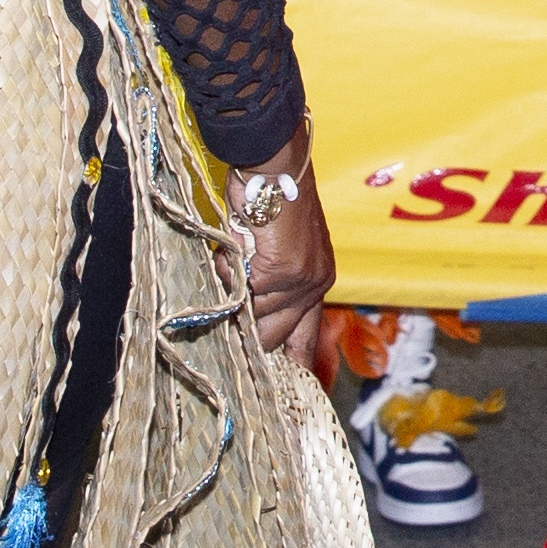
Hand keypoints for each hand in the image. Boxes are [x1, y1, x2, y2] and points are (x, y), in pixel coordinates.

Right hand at [238, 142, 334, 367]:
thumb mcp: (271, 249)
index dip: (293, 361)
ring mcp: (301, 281)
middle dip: (252, 339)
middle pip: (279, 338)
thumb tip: (242, 317)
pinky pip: (243, 291)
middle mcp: (316, 285)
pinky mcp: (282, 271)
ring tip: (229, 272)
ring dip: (235, 301)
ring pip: (256, 318)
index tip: (282, 383)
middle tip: (231, 347)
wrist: (275, 164)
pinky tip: (231, 250)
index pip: (305, 336)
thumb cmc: (268, 199)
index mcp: (318, 281)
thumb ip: (264, 284)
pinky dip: (228, 275)